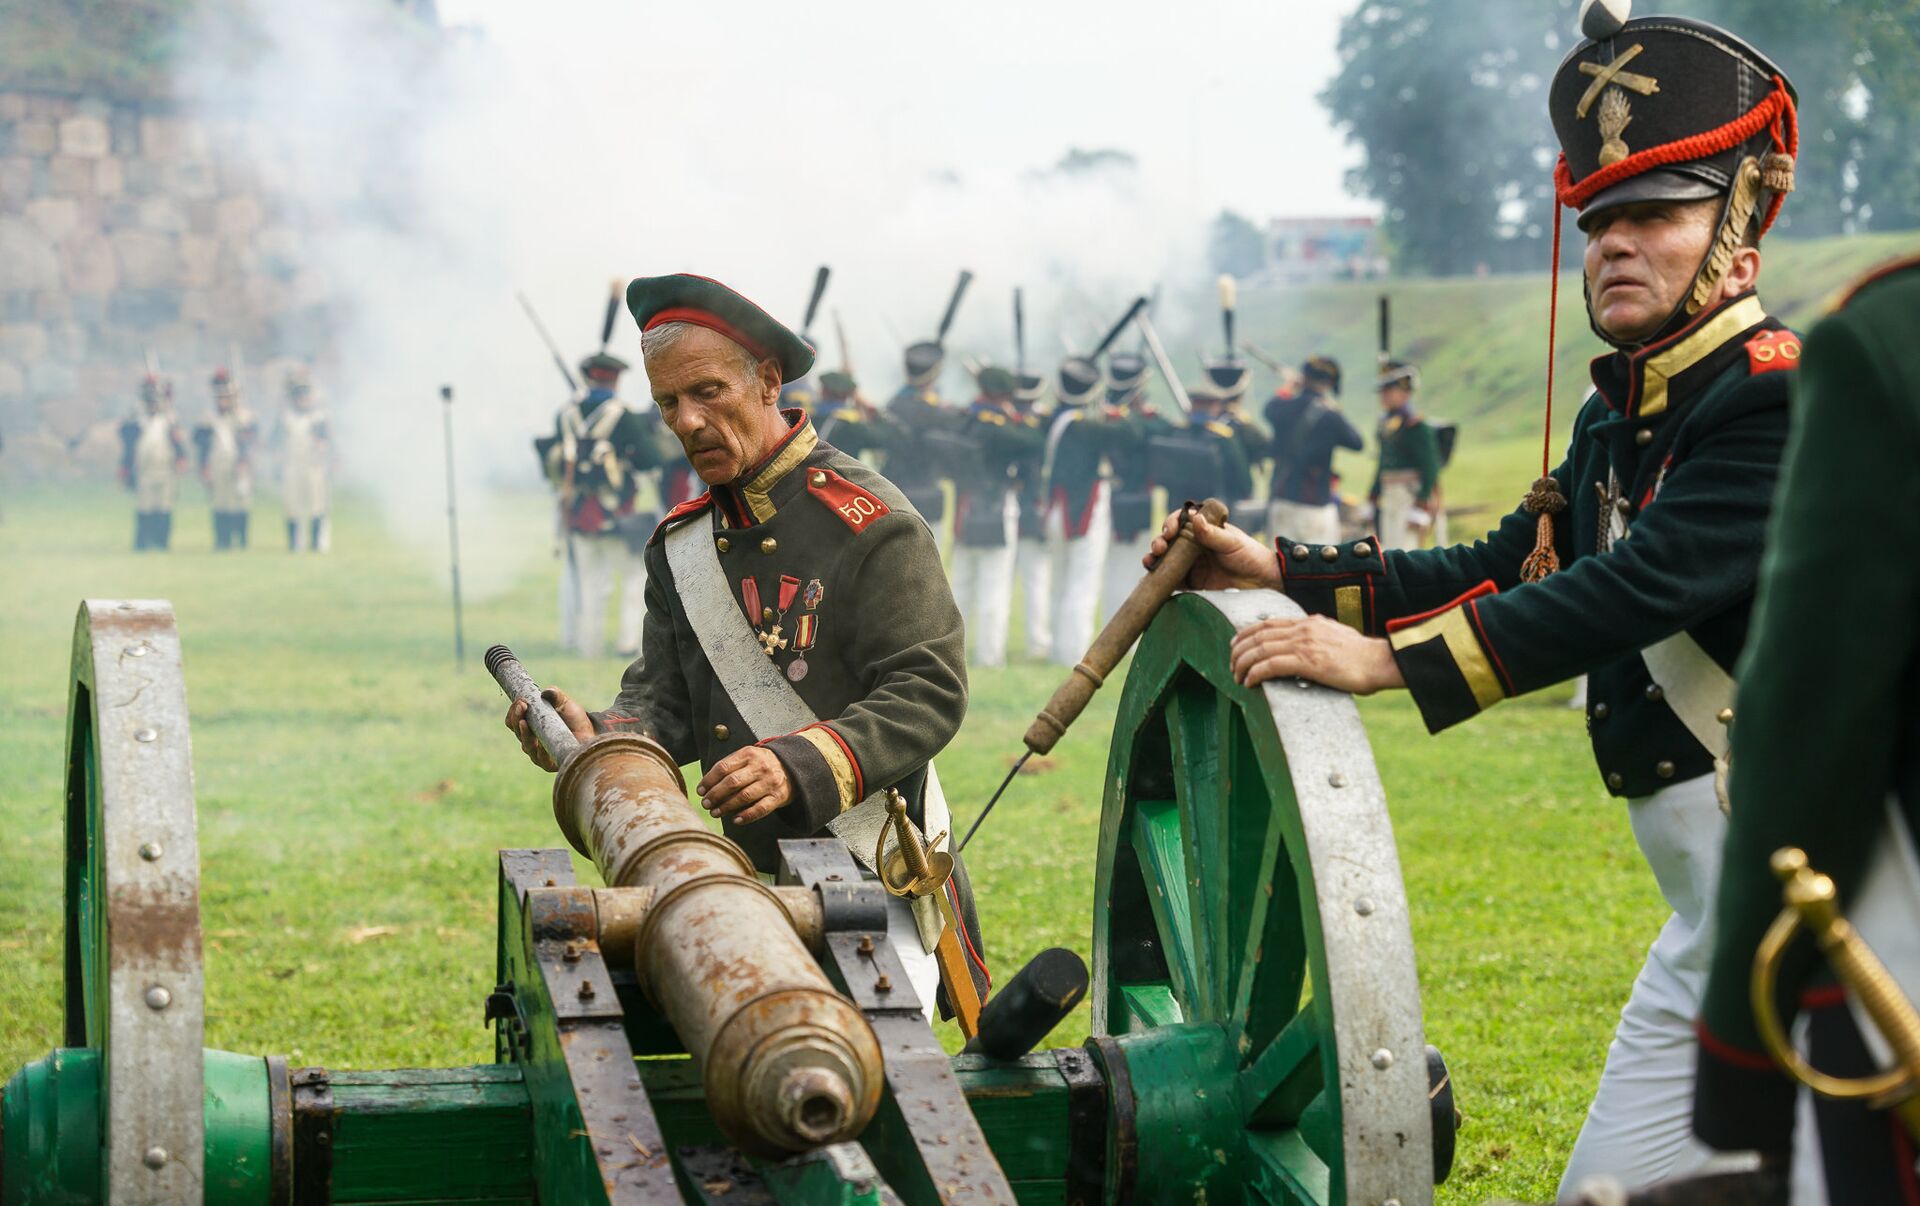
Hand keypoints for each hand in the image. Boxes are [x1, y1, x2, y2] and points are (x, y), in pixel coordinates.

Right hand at [503, 687, 594, 771]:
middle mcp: (530, 740)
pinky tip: (539, 743)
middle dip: (517, 717)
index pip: (513, 720)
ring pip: (526, 745)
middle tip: (523, 706)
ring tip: (525, 723)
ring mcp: (538, 753)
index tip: (522, 701)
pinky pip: (540, 758)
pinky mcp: (549, 764)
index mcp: (530, 726)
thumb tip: (546, 692)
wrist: (591, 733)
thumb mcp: (564, 703)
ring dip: (524, 733)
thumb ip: (555, 695)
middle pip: (516, 731)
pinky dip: (539, 751)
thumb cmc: (574, 718)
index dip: (514, 711)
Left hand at [696, 746, 792, 823]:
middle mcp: (760, 767)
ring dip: (726, 807)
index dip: (709, 780)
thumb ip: (729, 767)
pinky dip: (747, 816)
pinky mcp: (778, 797)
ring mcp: (770, 782)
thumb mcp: (748, 757)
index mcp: (749, 754)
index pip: (723, 767)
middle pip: (732, 782)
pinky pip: (761, 809)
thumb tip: (706, 787)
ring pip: (744, 796)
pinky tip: (735, 820)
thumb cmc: (762, 764)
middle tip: (705, 803)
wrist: (792, 767)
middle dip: (715, 795)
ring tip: (715, 813)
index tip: (700, 791)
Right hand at [1143, 510, 1280, 588]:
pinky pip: (1171, 579)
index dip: (1171, 524)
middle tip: (1160, 547)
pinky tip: (1154, 577)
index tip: (1170, 531)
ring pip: (1166, 559)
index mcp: (1203, 529)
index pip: (1181, 521)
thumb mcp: (1232, 543)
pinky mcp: (1191, 582)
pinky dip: (1160, 578)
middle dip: (1159, 541)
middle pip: (1168, 540)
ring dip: (1154, 558)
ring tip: (1151, 561)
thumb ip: (1212, 534)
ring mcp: (1190, 563)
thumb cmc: (1249, 556)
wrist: (1261, 583)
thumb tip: (1194, 518)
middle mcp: (1193, 544)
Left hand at [1229, 616, 1404, 694]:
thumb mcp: (1336, 638)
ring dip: (1243, 664)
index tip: (1235, 644)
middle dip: (1239, 650)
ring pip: (1260, 649)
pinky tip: (1249, 682)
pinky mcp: (1308, 661)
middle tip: (1230, 664)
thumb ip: (1318, 639)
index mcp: (1310, 622)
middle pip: (1258, 635)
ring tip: (1236, 676)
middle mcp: (1304, 629)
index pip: (1269, 623)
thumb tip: (1307, 649)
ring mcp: (1305, 643)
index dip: (1247, 633)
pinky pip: (1271, 665)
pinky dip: (1255, 674)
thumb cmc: (1364, 657)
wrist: (1382, 661)